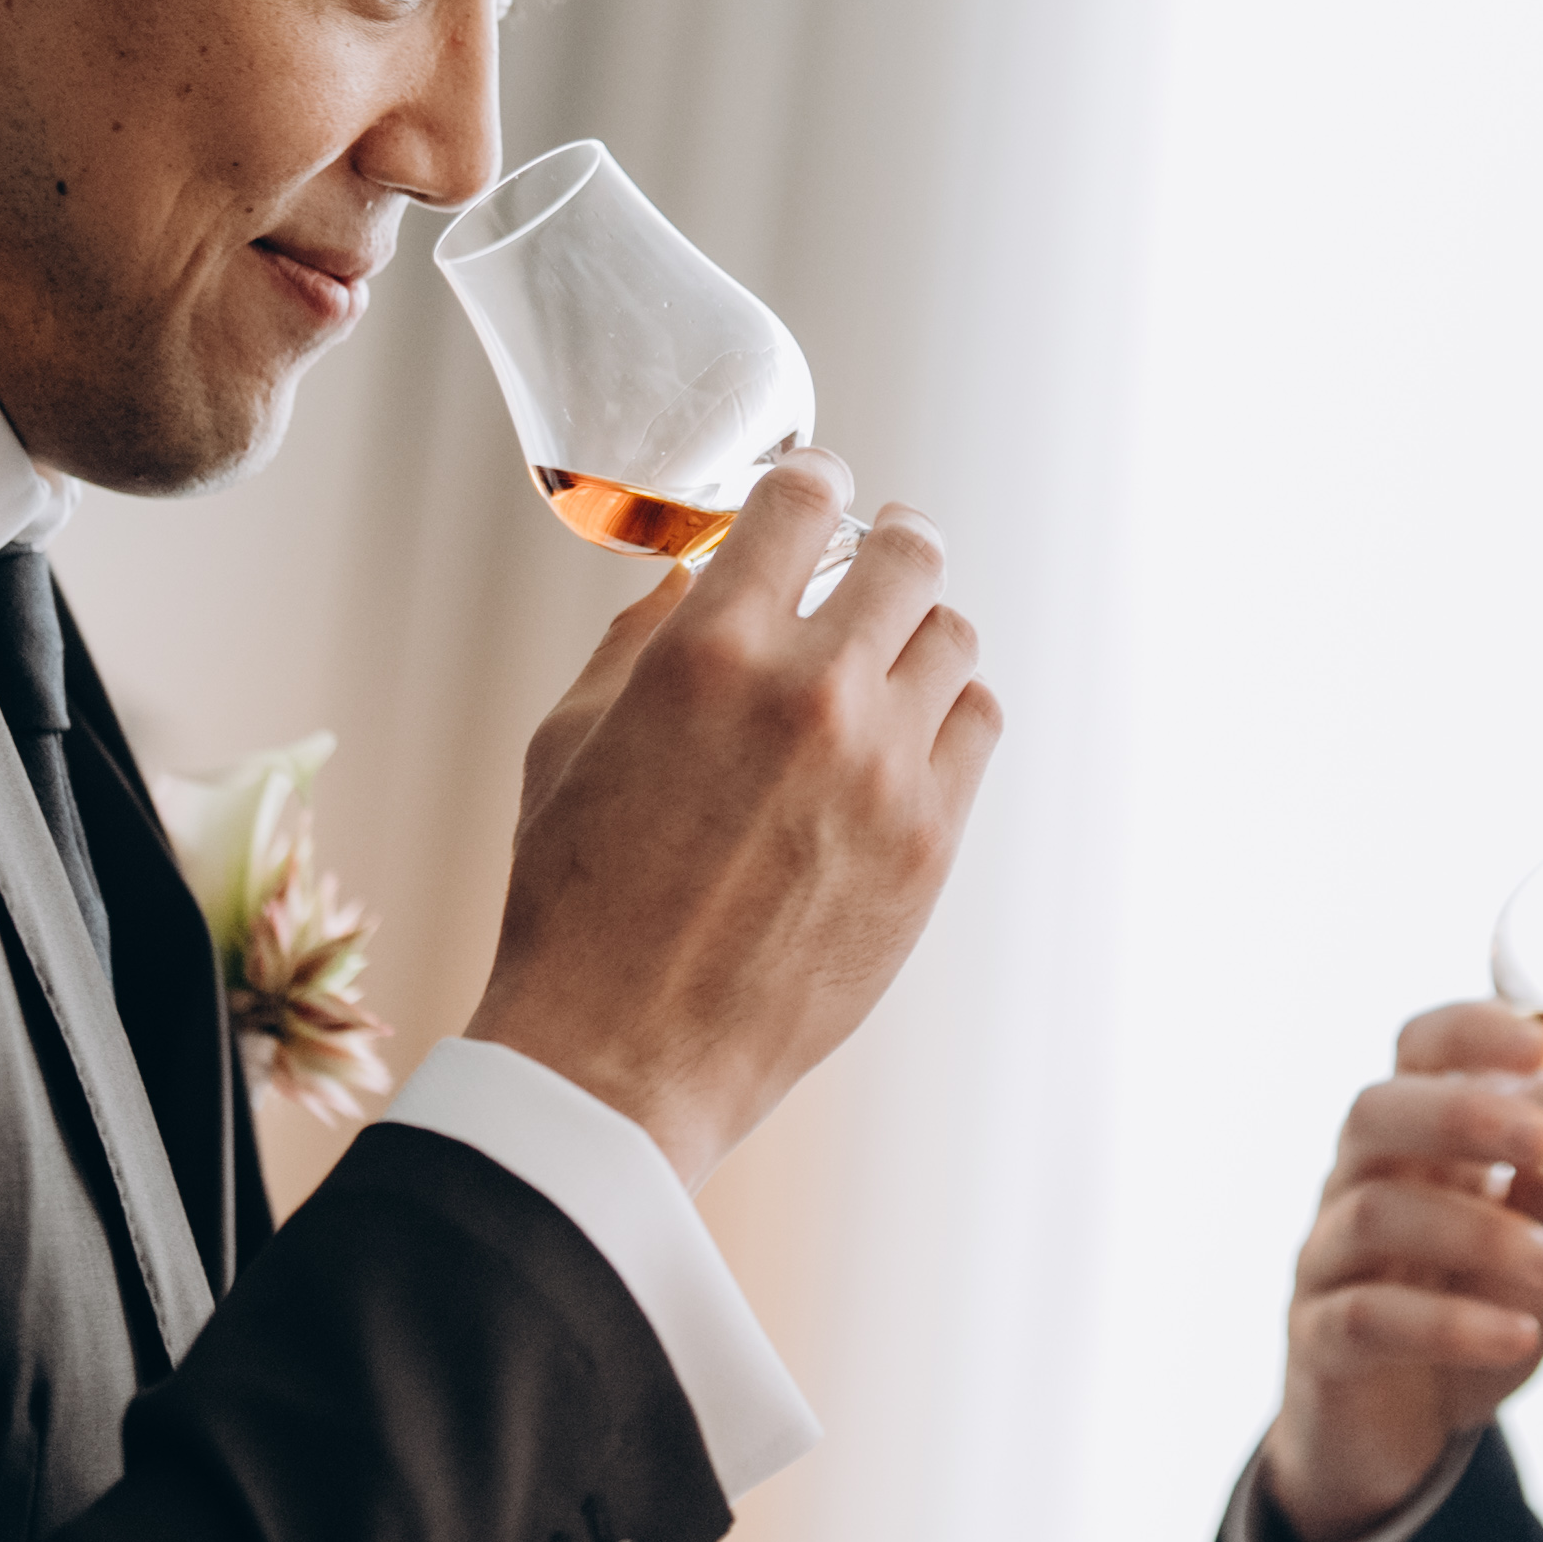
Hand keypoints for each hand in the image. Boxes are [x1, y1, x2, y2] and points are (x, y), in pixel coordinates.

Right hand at [464, 454, 1000, 1187]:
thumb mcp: (566, 744)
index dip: (813, 484)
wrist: (622, 1056)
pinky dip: (947, 710)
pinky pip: (976, 726)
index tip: (817, 494)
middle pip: (909, 553)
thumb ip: (639, 644)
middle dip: (888, 540)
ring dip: (918, 629)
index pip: (804, 500)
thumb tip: (696, 580)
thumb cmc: (574, 900)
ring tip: (890, 650)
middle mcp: (812, 695)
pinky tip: (910, 727)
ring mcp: (885, 771)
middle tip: (879, 550)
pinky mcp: (929, 844)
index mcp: (712, 653)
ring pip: (953, 637)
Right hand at [1258, 1002, 1542, 1541]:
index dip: (1468, 1031)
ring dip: (1481, 1231)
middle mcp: (1356, 1185)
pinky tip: (1517, 1334)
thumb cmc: (1465, 1313)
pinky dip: (1450, 1322)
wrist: (1396, 1441)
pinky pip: (1369, 1317)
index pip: (1416, 1052)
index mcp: (1413, 1143)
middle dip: (1465, 1114)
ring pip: (1377, 1212)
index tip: (1540, 1041)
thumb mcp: (1533, 1245)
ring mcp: (1328, 1261)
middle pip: (1375, 1112)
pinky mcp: (1320, 1342)